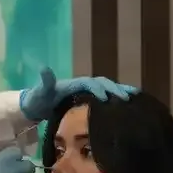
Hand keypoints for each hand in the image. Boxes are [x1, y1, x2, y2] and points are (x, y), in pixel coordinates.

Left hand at [19, 67, 136, 120]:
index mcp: (73, 83)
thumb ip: (44, 81)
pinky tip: (130, 103)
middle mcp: (82, 85)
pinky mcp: (89, 99)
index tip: (105, 98)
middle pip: (102, 83)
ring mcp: (86, 91)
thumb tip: (44, 67)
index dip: (97, 89)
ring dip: (121, 90)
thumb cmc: (38, 100)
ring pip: (108, 87)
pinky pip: (106, 96)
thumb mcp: (39, 91)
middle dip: (114, 89)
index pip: (89, 83)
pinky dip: (118, 97)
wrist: (36, 105)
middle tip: (126, 99)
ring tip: (136, 96)